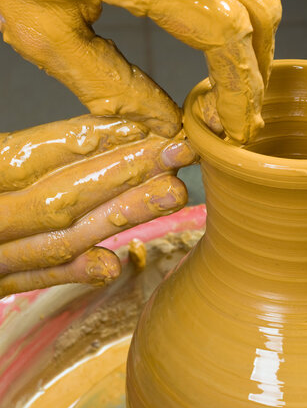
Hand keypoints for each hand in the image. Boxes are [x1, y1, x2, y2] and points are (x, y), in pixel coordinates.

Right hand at [0, 115, 194, 296]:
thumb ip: (26, 150)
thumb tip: (89, 134)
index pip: (43, 152)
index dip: (99, 139)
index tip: (149, 127)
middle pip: (66, 195)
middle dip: (128, 172)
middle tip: (179, 154)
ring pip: (63, 237)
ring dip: (122, 214)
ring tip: (172, 194)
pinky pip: (36, 279)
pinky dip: (73, 272)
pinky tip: (114, 264)